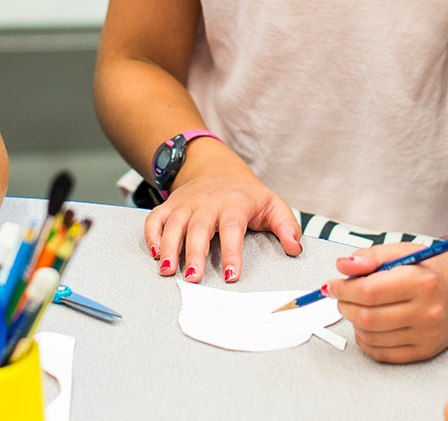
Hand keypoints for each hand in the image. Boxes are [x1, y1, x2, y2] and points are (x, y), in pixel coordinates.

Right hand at [146, 140, 301, 282]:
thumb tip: (295, 248)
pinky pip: (156, 217)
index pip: (232, 228)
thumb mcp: (273, 205)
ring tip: (168, 271)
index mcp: (235, 203)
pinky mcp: (171, 205)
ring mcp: (187, 203)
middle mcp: (208, 202)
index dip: (232, 252)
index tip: (232, 275)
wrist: (218, 169)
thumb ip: (287, 226)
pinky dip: (151, 234)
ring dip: (169, 247)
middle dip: (194, 253)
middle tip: (193, 278)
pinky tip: (155, 253)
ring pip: (174, 223)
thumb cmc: (247, 195)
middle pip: (199, 227)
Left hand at [329, 241, 447, 362]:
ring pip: (371, 336)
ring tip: (356, 307)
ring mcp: (427, 336)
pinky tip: (368, 325)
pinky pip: (381, 353)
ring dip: (353, 322)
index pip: (369, 291)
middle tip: (341, 296)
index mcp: (422, 282)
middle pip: (367, 317)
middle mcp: (428, 312)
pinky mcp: (424, 352)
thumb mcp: (402, 252)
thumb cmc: (429, 269)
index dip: (343, 288)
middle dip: (344, 305)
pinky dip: (366, 340)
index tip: (333, 284)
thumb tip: (342, 266)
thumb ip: (371, 256)